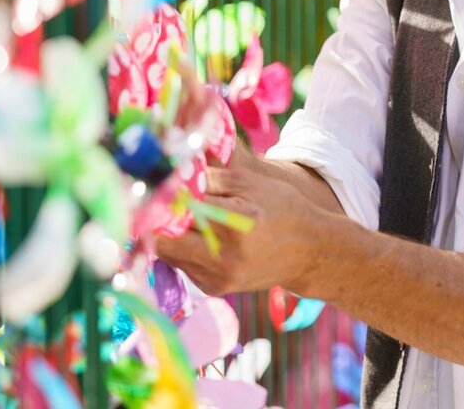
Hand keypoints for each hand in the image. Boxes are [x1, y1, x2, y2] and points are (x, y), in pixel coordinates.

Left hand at [153, 165, 322, 296]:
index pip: (180, 208)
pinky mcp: (214, 288)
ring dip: (168, 232)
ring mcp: (217, 277)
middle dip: (158, 217)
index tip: (155, 184)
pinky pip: (181, 264)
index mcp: (235, 224)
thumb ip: (208, 178)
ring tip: (181, 215)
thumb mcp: (250, 182)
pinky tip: (198, 234)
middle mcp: (223, 257)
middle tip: (158, 201)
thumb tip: (171, 175)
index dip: (163, 195)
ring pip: (167, 252)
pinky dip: (182, 247)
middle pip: (163, 237)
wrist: (308, 252)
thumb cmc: (281, 208)